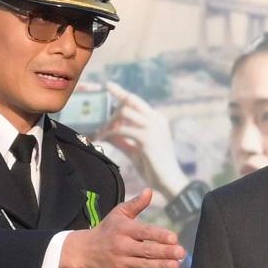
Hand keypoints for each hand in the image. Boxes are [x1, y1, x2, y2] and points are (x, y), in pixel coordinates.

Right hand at [60, 188, 184, 267]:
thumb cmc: (107, 230)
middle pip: (147, 251)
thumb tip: (149, 191)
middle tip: (181, 252)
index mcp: (123, 230)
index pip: (144, 232)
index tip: (174, 238)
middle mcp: (122, 247)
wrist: (84, 252)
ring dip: (163, 266)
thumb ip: (136, 204)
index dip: (159, 235)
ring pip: (145, 265)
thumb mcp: (118, 214)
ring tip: (177, 264)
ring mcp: (121, 263)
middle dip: (165, 252)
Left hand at [99, 84, 187, 200]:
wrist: (168, 182)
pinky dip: (109, 133)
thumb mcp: (135, 151)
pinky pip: (122, 129)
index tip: (108, 85)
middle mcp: (157, 119)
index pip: (136, 101)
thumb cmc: (154, 168)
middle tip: (98, 122)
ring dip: (109, 122)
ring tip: (100, 133)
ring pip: (124, 112)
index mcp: (157, 120)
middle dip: (111, 109)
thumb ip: (123, 140)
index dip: (121, 92)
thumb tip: (107, 132)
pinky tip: (102, 139)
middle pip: (130, 101)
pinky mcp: (148, 137)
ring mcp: (154, 127)